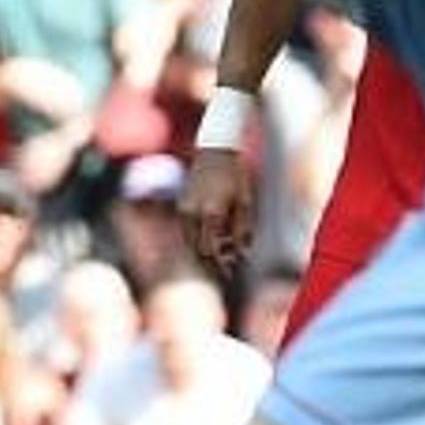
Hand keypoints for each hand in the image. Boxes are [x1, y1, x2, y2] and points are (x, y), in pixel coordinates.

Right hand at [181, 145, 256, 272]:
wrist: (215, 151)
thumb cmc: (233, 173)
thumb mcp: (244, 201)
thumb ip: (242, 229)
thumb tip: (241, 253)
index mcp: (211, 213)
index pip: (212, 249)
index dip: (221, 264)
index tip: (230, 273)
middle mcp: (192, 213)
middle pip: (198, 249)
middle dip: (211, 263)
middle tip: (224, 272)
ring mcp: (183, 209)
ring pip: (189, 242)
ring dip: (202, 253)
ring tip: (216, 260)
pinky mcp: (180, 205)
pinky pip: (185, 231)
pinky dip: (195, 240)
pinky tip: (206, 243)